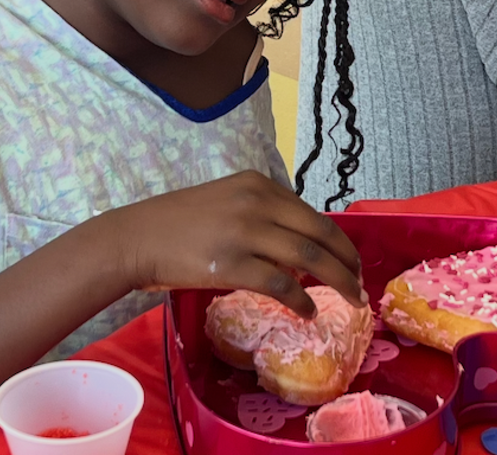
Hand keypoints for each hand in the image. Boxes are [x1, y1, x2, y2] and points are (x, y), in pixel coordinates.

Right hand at [104, 171, 364, 314]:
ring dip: (336, 282)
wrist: (135, 238)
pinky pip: (280, 284)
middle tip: (361, 285)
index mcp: (258, 184)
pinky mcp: (231, 263)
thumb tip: (300, 248)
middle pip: (321, 234)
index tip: (352, 262)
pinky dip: (300, 300)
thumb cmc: (177, 224)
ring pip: (308, 258)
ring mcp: (244, 232)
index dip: (340, 242)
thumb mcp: (227, 203)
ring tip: (350, 300)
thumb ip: (263, 216)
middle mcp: (257, 202)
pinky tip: (307, 312)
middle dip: (348, 262)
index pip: (314, 215)